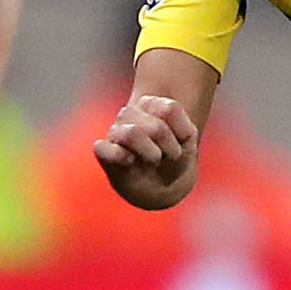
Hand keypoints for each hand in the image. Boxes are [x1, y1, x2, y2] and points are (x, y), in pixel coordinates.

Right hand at [94, 92, 199, 210]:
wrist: (160, 184)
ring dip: (151, 154)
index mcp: (150, 105)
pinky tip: (130, 161)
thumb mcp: (188, 140)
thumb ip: (183, 127)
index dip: (182, 131)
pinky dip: (120, 156)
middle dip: (169, 147)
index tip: (182, 141)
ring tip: (154, 160)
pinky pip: (103, 148)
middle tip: (169, 156)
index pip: (169, 109)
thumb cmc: (172, 156)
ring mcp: (115, 131)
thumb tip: (158, 129)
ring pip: (131, 134)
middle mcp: (130, 114)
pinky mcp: (103, 150)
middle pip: (156, 128)